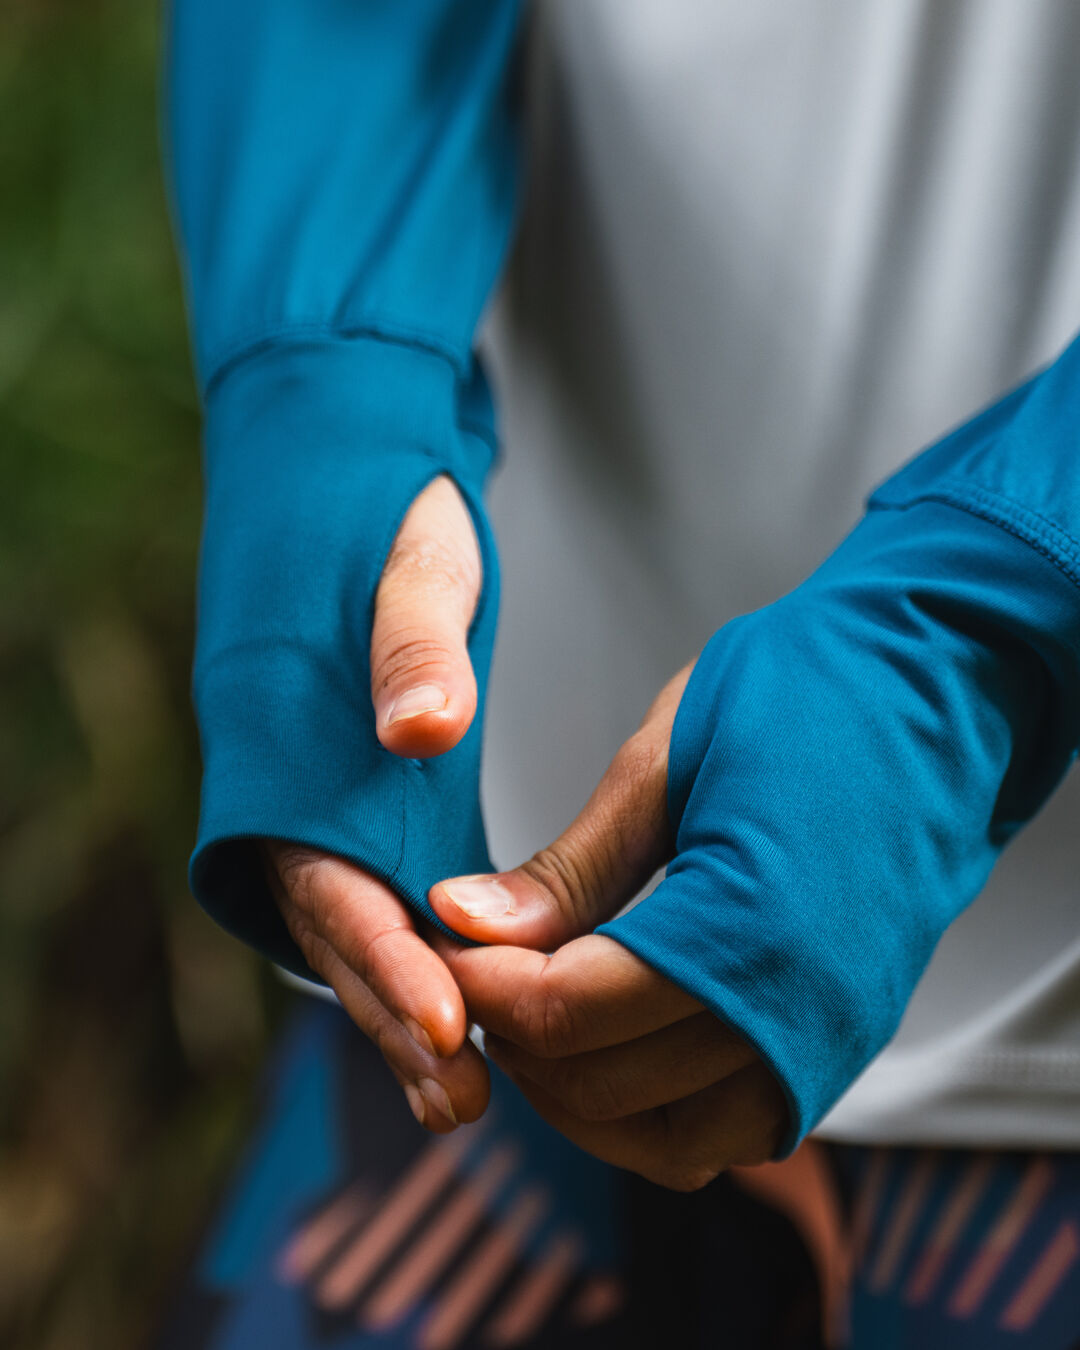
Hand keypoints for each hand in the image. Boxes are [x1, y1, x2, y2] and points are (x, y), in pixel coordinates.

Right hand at [264, 475, 489, 1132]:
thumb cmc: (378, 516)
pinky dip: (425, 963)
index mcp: (291, 754)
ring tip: (465, 1097)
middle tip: (465, 1100)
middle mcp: (302, 798)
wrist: (351, 476)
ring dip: (410, 1010)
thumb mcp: (406, 561)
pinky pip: (390, 900)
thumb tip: (420, 730)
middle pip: (342, 934)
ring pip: (364, 933)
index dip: (383, 957)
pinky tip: (470, 1019)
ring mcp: (335, 808)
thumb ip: (410, 643)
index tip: (447, 1022)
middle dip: (400, 1016)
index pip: (332, 882)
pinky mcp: (376, 805)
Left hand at [427, 667, 788, 1188]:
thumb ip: (569, 868)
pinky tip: (612, 1033)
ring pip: (663, 1141)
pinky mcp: (839, 1043)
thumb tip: (463, 920)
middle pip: (604, 1087)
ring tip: (533, 1002)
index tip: (438, 940)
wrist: (942, 688)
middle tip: (474, 962)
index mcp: (747, 930)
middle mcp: (796, 1014)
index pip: (568, 1014)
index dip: (480, 986)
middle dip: (515, 1036)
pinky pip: (727, 1129)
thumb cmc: (807, 693)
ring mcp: (829, 1042)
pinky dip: (651, 1108)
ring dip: (577, 1090)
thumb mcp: (664, 758)